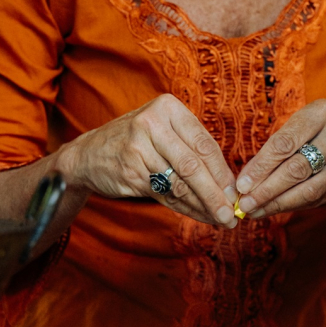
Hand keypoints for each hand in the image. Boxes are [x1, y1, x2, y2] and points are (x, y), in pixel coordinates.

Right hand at [58, 93, 237, 226]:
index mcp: (167, 108)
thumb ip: (193, 151)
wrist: (89, 154)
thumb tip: (228, 185)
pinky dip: (185, 209)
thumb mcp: (164, 133)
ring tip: (220, 219)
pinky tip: (199, 216)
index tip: (237, 192)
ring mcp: (137, 147)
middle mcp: (152, 122)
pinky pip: (165, 195)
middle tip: (232, 213)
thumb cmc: (137, 143)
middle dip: (215, 193)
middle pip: (193, 165)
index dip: (223, 171)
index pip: (203, 143)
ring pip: (180, 184)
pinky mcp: (129, 171)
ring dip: (203, 205)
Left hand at [235, 99, 325, 218]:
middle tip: (244, 203)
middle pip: (296, 169)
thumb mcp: (305, 121)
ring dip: (277, 203)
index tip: (242, 183)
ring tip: (253, 211)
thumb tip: (247, 175)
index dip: (261, 166)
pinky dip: (291, 206)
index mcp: (322, 114)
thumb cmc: (323, 129)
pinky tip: (272, 209)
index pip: (285, 142)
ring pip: (307, 190)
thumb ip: (278, 144)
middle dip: (266, 189)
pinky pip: (315, 199)